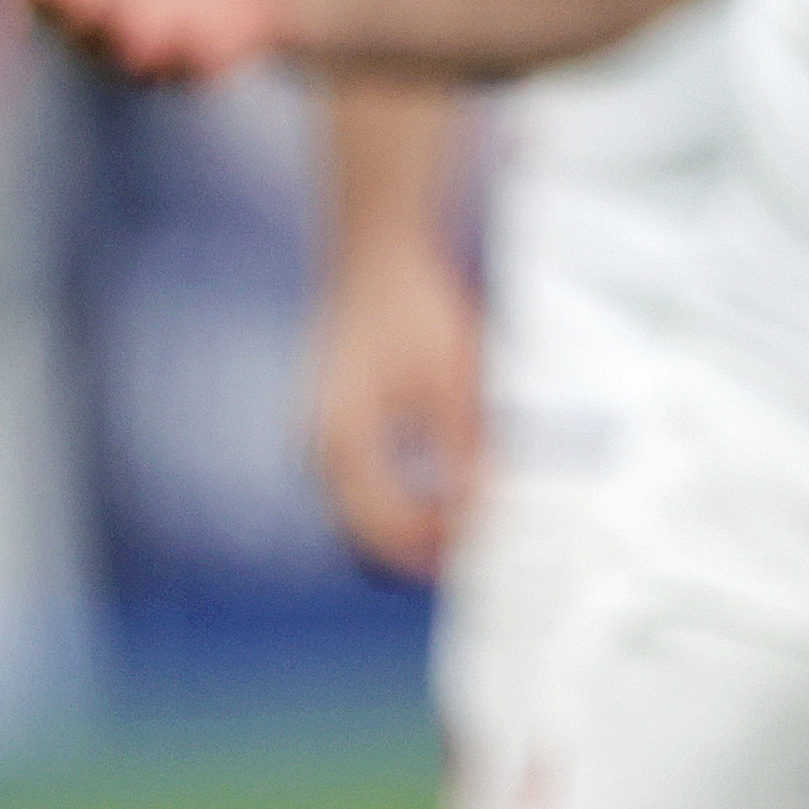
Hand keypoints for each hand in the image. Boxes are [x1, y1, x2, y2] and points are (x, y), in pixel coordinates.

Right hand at [307, 232, 483, 578]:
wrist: (379, 253)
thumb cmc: (414, 309)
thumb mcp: (453, 383)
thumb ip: (463, 452)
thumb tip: (481, 510)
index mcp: (342, 448)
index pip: (386, 532)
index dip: (437, 551)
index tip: (486, 556)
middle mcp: (321, 452)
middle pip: (370, 532)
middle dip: (423, 548)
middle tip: (482, 553)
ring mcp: (325, 437)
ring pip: (368, 511)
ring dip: (414, 526)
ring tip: (473, 527)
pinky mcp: (340, 422)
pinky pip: (369, 483)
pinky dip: (405, 499)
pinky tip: (449, 492)